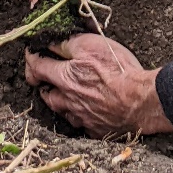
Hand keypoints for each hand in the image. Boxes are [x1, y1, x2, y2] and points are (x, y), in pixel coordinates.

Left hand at [25, 34, 172, 136]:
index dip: (31, 58)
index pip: (37, 67)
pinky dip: (78, 114)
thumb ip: (68, 44)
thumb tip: (52, 43)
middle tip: (44, 78)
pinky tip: (85, 109)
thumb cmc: (118, 70)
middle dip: (42, 84)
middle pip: (46, 93)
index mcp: (65, 78)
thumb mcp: (92, 45)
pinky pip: (80, 122)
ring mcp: (81, 117)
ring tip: (62, 93)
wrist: (140, 101)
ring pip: (61, 110)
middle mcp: (68, 100)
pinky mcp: (94, 129)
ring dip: (58, 100)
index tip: (31, 53)